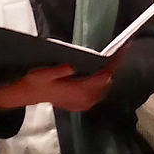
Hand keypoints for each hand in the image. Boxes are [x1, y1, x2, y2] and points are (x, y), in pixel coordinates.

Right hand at [0, 61, 116, 112]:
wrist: (30, 94)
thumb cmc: (36, 82)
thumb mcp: (43, 74)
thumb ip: (58, 71)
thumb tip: (72, 67)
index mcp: (79, 91)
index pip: (104, 76)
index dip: (115, 62)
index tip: (124, 49)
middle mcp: (85, 99)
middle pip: (107, 82)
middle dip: (113, 66)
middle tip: (119, 50)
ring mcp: (85, 104)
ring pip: (104, 88)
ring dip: (108, 74)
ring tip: (112, 59)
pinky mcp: (82, 104)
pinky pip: (98, 93)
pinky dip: (102, 82)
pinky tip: (100, 72)